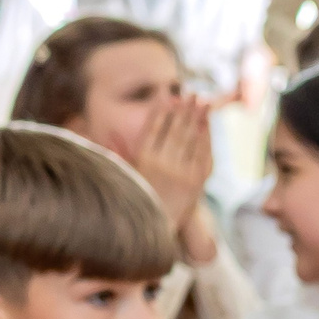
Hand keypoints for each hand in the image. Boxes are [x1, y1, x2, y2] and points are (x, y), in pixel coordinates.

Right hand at [134, 95, 214, 235]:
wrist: (158, 225)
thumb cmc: (140, 197)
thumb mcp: (127, 174)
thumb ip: (120, 153)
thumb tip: (110, 134)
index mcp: (143, 158)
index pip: (154, 126)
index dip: (163, 108)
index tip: (169, 92)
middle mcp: (163, 163)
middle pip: (176, 128)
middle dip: (184, 109)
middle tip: (192, 92)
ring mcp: (182, 172)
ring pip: (192, 138)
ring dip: (199, 118)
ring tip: (203, 101)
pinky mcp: (197, 181)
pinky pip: (204, 154)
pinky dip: (207, 138)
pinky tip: (208, 125)